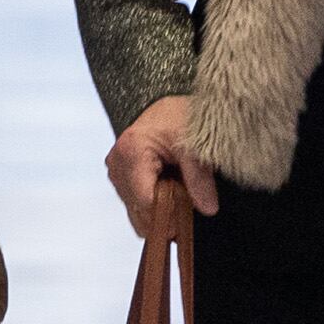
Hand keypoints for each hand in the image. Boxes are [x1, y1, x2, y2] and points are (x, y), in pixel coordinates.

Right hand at [108, 93, 219, 224]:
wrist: (170, 107)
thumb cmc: (180, 117)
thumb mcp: (195, 146)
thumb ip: (200, 179)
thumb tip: (208, 208)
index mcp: (131, 151)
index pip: (145, 200)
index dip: (168, 214)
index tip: (187, 216)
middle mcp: (117, 162)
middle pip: (138, 208)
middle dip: (164, 212)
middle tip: (187, 202)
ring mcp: (116, 170)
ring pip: (136, 209)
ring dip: (159, 208)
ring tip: (178, 191)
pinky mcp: (119, 174)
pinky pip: (135, 202)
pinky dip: (153, 203)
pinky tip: (168, 191)